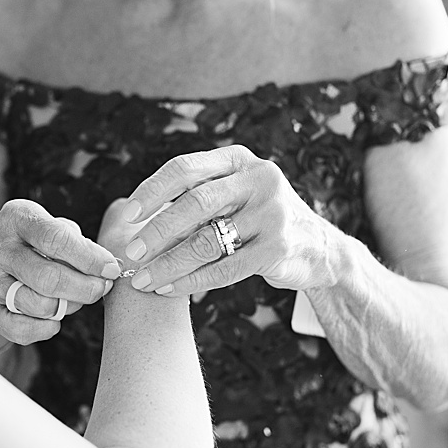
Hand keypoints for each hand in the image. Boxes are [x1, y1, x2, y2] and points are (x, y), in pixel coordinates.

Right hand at [0, 198, 121, 344]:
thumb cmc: (35, 246)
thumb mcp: (55, 232)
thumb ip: (81, 246)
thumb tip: (110, 268)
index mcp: (15, 217)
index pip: (55, 238)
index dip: (88, 258)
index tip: (110, 270)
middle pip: (48, 277)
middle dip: (84, 288)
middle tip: (101, 289)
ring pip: (38, 305)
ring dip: (67, 307)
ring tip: (73, 300)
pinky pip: (21, 329)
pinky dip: (45, 328)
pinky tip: (53, 319)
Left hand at [120, 145, 336, 296]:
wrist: (319, 249)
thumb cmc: (258, 220)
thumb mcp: (233, 195)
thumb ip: (194, 199)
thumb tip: (134, 222)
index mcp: (239, 160)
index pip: (185, 167)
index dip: (152, 190)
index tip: (128, 215)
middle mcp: (259, 179)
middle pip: (195, 203)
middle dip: (157, 231)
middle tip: (130, 252)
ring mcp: (273, 213)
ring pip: (207, 241)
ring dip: (168, 263)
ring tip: (143, 279)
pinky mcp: (279, 248)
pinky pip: (224, 268)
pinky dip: (192, 281)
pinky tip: (170, 288)